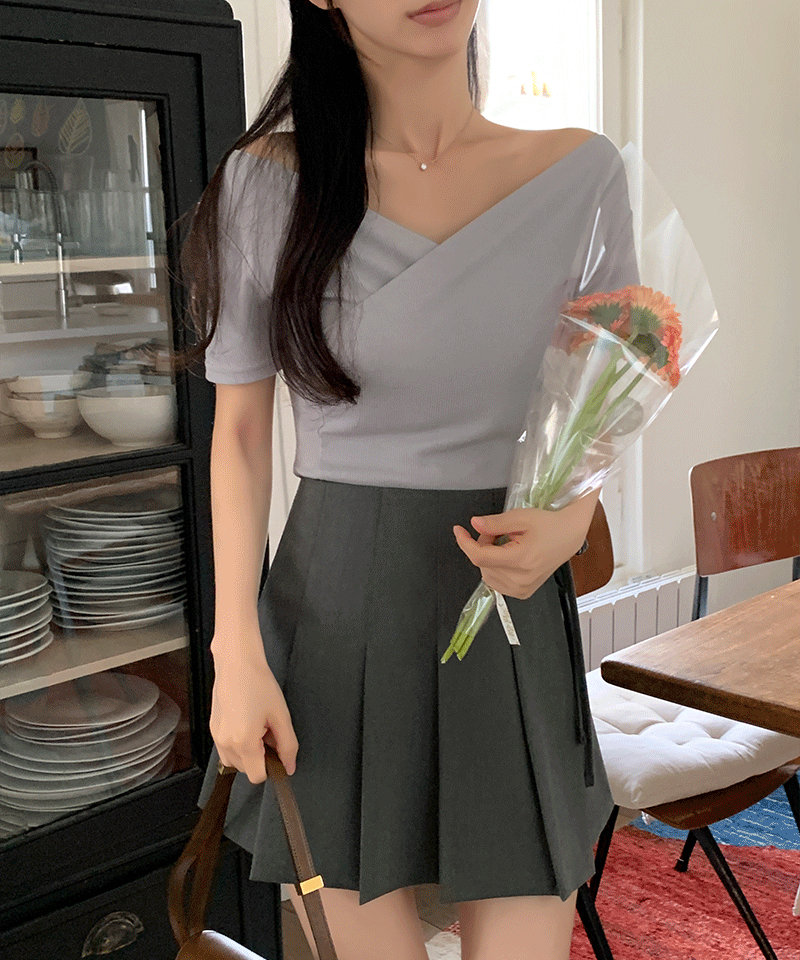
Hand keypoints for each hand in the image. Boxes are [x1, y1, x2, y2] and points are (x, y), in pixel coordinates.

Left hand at [452, 488, 600, 599]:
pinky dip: (495, 568)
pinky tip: (507, 556)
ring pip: (487, 574)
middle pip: (482, 564)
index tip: (459, 530)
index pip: (480, 557)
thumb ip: (495, 523)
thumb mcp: (521, 517)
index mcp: (521, 560)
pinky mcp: (523, 593)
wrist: (569, 536)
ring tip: (504, 543)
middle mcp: (521, 579)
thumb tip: (474, 525)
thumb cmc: (549, 524)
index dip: (465, 543)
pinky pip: (497, 582)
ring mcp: (522, 589)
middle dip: (482, 545)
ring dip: (488, 557)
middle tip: (496, 532)